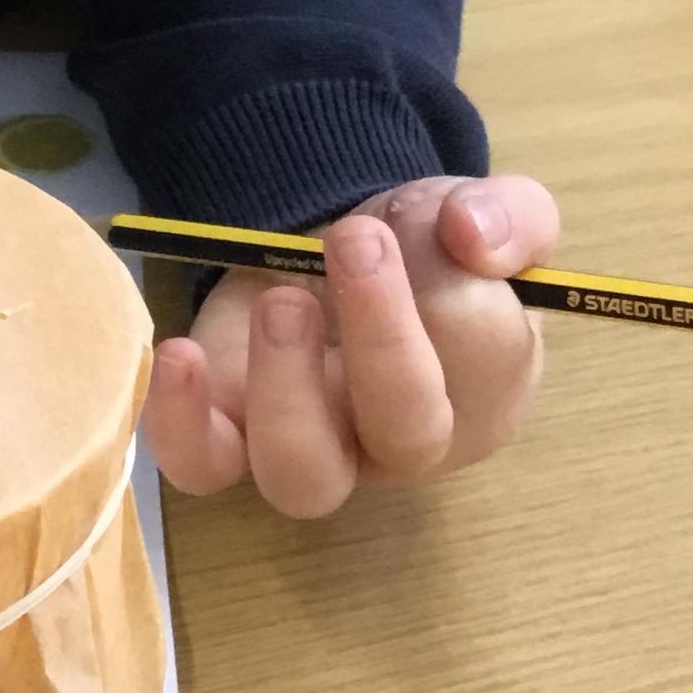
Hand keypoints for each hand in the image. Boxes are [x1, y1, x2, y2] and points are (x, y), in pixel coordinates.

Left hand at [143, 175, 553, 514]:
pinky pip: (205, 466)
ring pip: (305, 478)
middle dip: (382, 340)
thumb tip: (475, 237)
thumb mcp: (483, 214)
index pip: (486, 369)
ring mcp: (316, 450)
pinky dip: (183, 425)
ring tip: (280, 300)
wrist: (341, 253)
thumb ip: (509, 217)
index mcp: (484, 391)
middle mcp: (404, 444)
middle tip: (354, 240)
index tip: (444, 228)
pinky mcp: (233, 435)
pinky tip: (182, 355)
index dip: (462, 301)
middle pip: (403, 437)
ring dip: (287, 393)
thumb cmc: (428, 251)